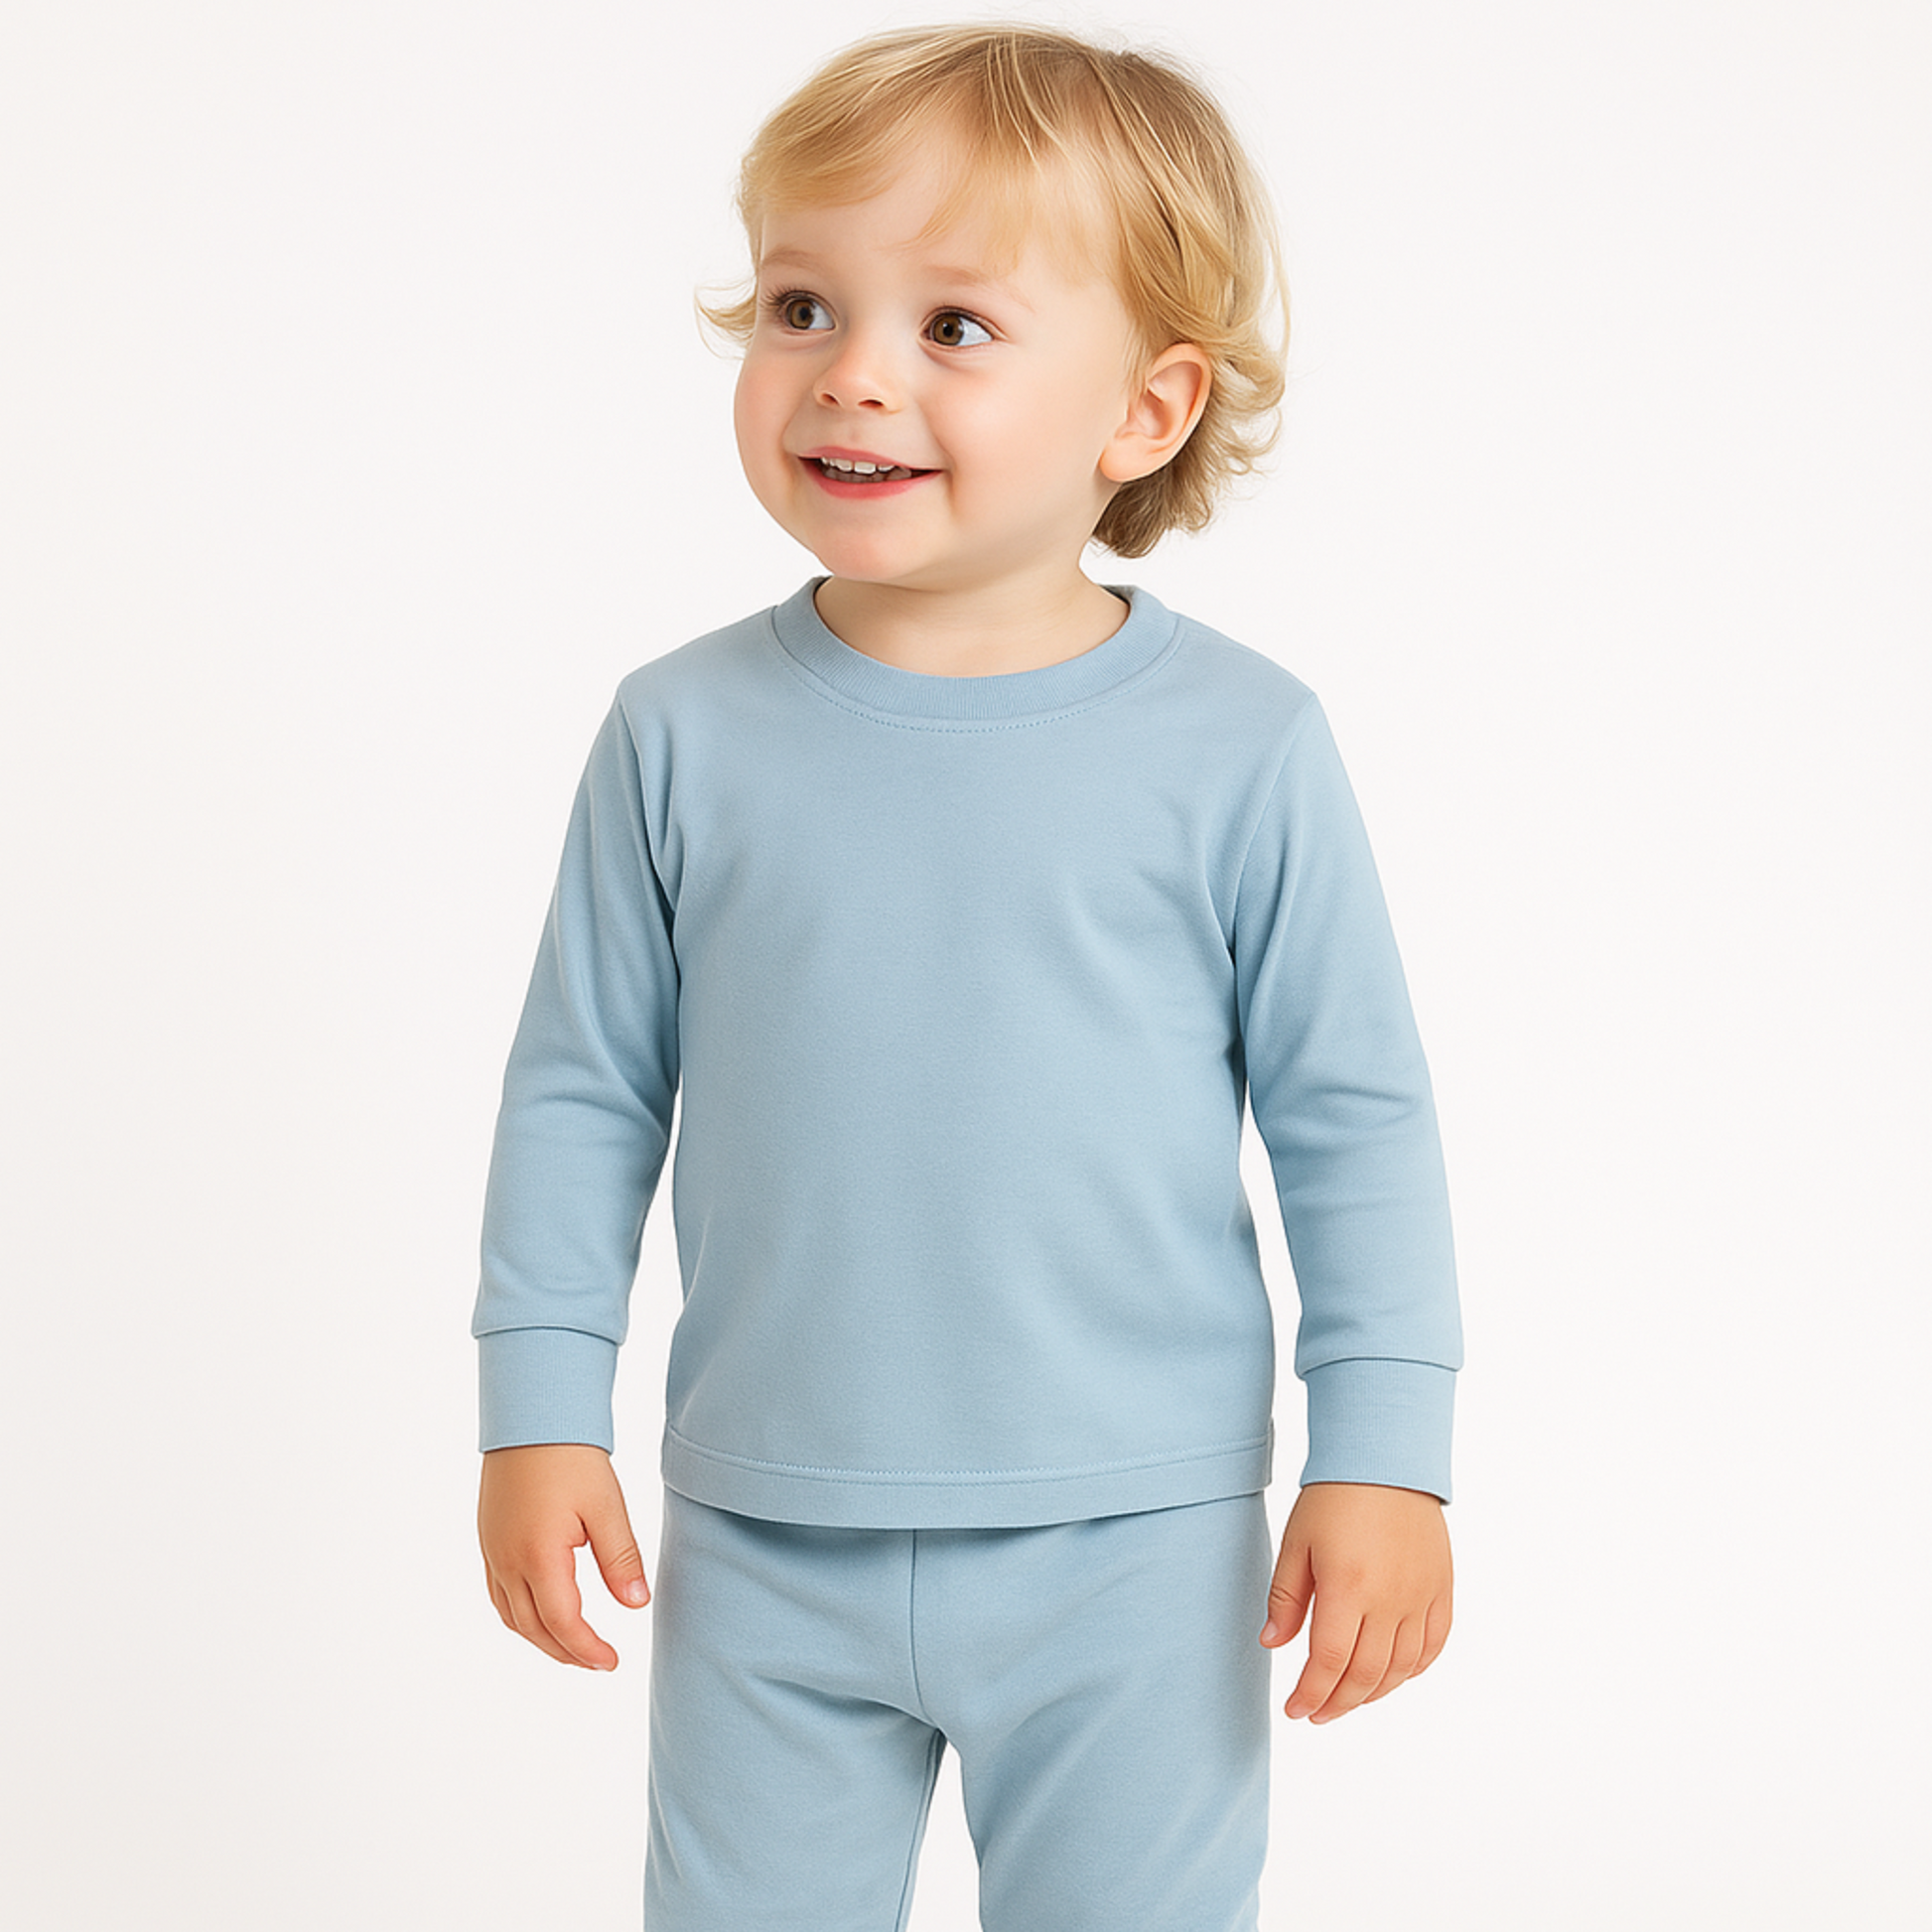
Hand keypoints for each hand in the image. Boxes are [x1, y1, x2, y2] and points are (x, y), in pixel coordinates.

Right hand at [478, 1443, 649, 1669]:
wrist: (531, 1416)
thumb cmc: (572, 1458)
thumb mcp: (606, 1507)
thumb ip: (621, 1559)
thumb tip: (636, 1605)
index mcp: (539, 1556)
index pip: (562, 1623)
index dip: (587, 1649)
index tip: (613, 1662)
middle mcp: (507, 1561)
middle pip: (533, 1628)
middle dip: (566, 1652)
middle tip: (598, 1662)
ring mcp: (492, 1551)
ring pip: (511, 1616)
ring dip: (541, 1638)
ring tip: (574, 1645)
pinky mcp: (488, 1540)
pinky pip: (498, 1594)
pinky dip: (520, 1616)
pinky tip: (542, 1612)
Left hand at [1259, 1481, 1451, 1722]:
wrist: (1386, 1461)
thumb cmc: (1335, 1497)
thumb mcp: (1297, 1543)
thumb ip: (1287, 1598)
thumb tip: (1273, 1644)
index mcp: (1348, 1588)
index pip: (1329, 1663)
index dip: (1311, 1694)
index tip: (1296, 1710)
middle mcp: (1390, 1600)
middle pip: (1366, 1676)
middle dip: (1337, 1703)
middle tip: (1317, 1713)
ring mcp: (1421, 1597)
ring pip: (1401, 1669)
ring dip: (1372, 1694)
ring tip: (1347, 1700)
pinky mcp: (1442, 1590)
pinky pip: (1433, 1646)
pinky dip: (1411, 1671)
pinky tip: (1391, 1677)